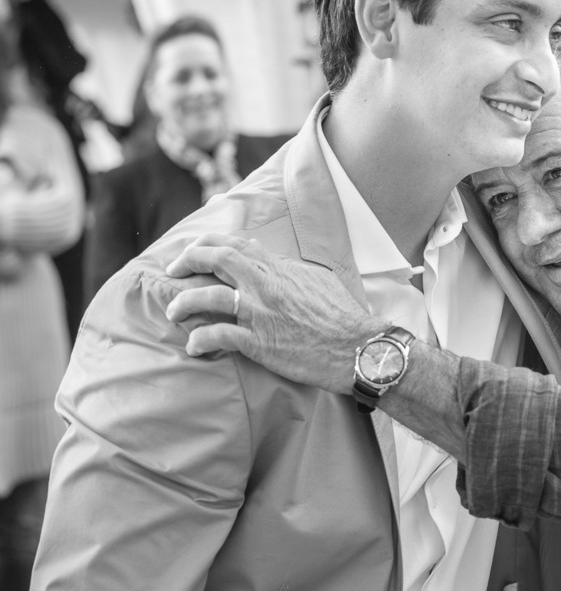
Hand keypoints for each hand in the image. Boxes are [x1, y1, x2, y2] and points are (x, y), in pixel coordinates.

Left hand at [163, 233, 385, 394]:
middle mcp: (266, 284)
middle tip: (174, 271)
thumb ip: (290, 269)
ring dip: (184, 303)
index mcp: (281, 268)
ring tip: (173, 312)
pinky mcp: (259, 342)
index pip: (238, 244)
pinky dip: (200, 339)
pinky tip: (194, 345)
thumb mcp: (319, 280)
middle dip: (188, 261)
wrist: (357, 347)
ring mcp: (260, 312)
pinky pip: (218, 336)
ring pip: (208, 297)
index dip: (209, 244)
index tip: (195, 251)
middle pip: (216, 259)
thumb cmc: (343, 316)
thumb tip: (271, 258)